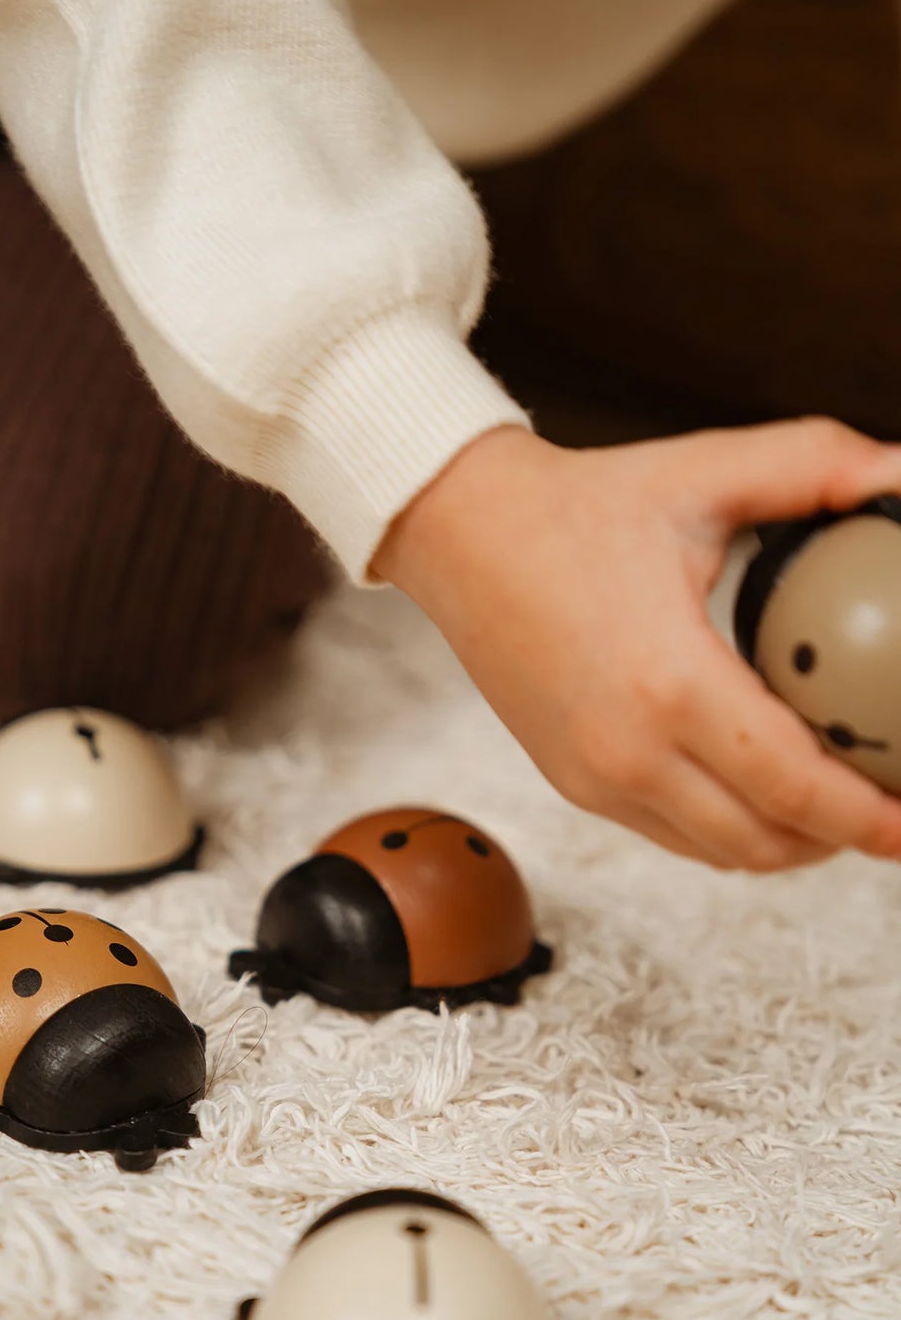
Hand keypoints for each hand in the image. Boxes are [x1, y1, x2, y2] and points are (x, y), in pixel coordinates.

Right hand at [372, 417, 900, 869]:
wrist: (461, 533)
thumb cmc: (577, 506)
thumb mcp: (705, 473)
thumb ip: (816, 466)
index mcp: (668, 681)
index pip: (793, 786)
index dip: (868, 814)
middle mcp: (626, 749)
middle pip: (765, 842)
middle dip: (843, 838)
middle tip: (892, 809)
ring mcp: (594, 775)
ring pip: (721, 853)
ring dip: (788, 844)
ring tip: (837, 807)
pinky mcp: (573, 781)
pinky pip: (673, 836)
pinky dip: (731, 832)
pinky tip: (763, 795)